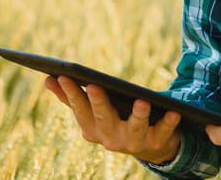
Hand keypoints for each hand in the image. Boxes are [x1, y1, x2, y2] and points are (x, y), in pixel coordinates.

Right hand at [44, 75, 183, 164]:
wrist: (150, 145)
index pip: (79, 109)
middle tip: (94, 85)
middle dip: (98, 102)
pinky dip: (168, 122)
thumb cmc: (116, 120)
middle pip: (103, 119)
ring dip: (138, 115)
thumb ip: (71, 98)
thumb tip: (47, 79)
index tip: (63, 75)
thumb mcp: (94, 111)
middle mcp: (110, 139)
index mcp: (92, 129)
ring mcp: (133, 143)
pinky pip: (162, 132)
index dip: (71, 93)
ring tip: (142, 101)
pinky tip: (173, 111)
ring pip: (134, 128)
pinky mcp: (156, 143)